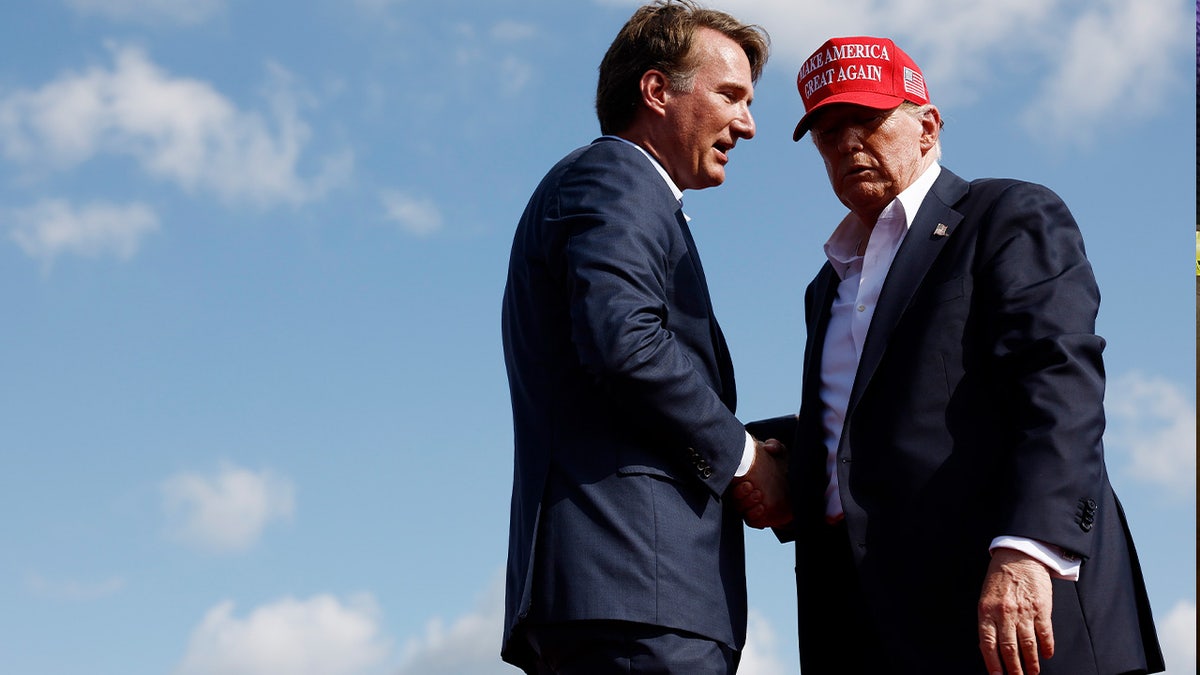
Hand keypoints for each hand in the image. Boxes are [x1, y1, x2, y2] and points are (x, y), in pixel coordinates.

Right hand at [729, 438, 790, 528]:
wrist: (797, 488)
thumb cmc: (783, 468)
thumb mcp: (782, 454)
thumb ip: (776, 446)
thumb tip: (769, 447)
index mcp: (743, 475)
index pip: (730, 478)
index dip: (731, 478)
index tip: (742, 475)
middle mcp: (743, 491)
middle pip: (732, 495)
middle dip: (738, 492)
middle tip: (750, 486)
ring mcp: (750, 504)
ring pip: (739, 507)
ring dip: (746, 502)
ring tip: (758, 494)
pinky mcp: (759, 517)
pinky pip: (750, 520)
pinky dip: (754, 514)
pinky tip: (762, 507)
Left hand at [977, 548, 1054, 674]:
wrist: (1019, 556)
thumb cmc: (1000, 578)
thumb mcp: (986, 598)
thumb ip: (988, 621)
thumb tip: (990, 647)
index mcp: (987, 611)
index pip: (987, 644)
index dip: (993, 664)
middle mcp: (1004, 613)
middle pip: (1008, 648)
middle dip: (1014, 668)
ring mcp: (1023, 611)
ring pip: (1028, 644)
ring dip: (1031, 662)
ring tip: (1032, 672)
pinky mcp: (1041, 607)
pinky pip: (1045, 633)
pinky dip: (1046, 647)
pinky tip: (1046, 655)